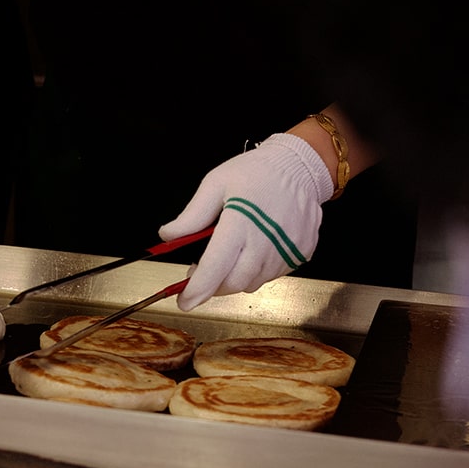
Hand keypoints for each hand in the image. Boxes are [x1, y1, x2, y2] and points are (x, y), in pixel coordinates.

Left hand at [158, 134, 333, 310]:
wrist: (299, 167)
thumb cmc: (257, 172)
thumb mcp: (216, 184)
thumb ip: (192, 216)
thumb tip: (168, 235)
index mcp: (240, 224)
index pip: (215, 268)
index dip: (197, 289)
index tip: (184, 300)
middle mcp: (266, 243)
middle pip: (233, 284)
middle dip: (213, 285)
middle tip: (202, 271)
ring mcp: (286, 252)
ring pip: (252, 283)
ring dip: (235, 277)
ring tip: (232, 254)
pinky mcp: (300, 255)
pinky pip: (271, 275)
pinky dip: (256, 271)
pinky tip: (254, 250)